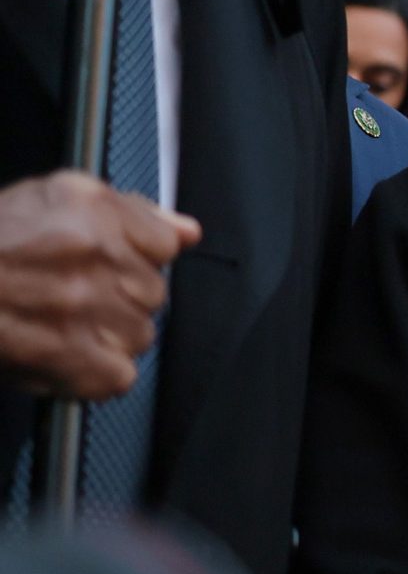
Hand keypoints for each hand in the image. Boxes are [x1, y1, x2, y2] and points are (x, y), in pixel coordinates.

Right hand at [0, 172, 199, 398]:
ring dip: (109, 336)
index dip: (138, 258)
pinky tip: (67, 355)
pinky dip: (96, 374)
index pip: (163, 245)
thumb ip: (131, 211)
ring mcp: (82, 312)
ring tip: (65, 324)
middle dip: (121, 297)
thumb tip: (187, 231)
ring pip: (139, 336)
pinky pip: (118, 377)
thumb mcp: (56, 197)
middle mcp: (92, 260)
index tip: (109, 265)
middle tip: (75, 296)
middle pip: (153, 293)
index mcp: (91, 215)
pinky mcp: (68, 359)